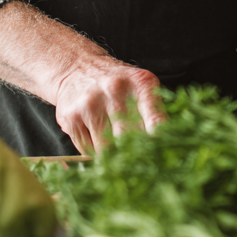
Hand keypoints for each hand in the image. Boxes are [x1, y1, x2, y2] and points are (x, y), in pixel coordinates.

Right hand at [0, 1, 167, 154]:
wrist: (77, 67)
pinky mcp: (70, 118)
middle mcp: (114, 91)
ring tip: (122, 163)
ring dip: (115, 160)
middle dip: (137, 157)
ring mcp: (89, 105)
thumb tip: (166, 147)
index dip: (161, 143)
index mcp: (140, 83)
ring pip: (106, 148)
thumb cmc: (117, 83)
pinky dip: (96, 155)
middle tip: (144, 169)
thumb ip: (154, 112)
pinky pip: (87, 149)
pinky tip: (101, 151)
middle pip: (130, 138)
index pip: (156, 119)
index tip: (165, 159)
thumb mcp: (140, 86)